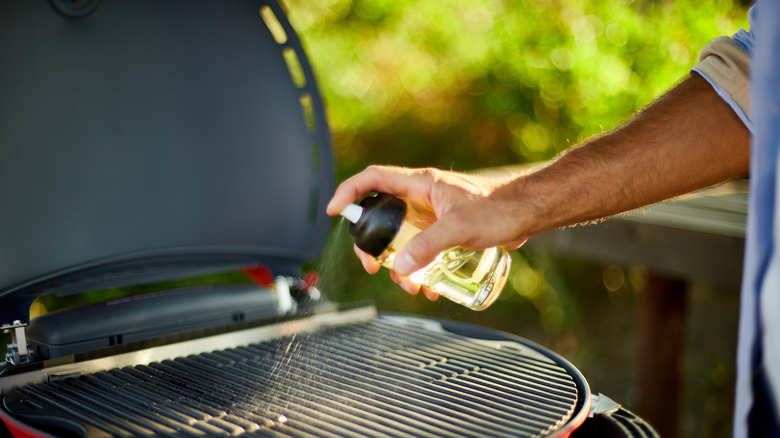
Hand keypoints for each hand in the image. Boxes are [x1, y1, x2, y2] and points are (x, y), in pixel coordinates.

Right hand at [327, 165, 529, 297]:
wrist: (526, 214)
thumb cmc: (498, 209)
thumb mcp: (458, 228)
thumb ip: (427, 246)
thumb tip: (398, 267)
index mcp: (419, 185)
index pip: (373, 180)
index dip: (349, 192)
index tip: (334, 212)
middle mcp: (421, 198)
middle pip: (381, 217)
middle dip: (372, 245)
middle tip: (373, 267)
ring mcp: (431, 215)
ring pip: (400, 239)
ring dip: (399, 264)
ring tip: (411, 287)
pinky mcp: (443, 230)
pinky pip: (420, 250)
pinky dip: (419, 268)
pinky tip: (430, 287)